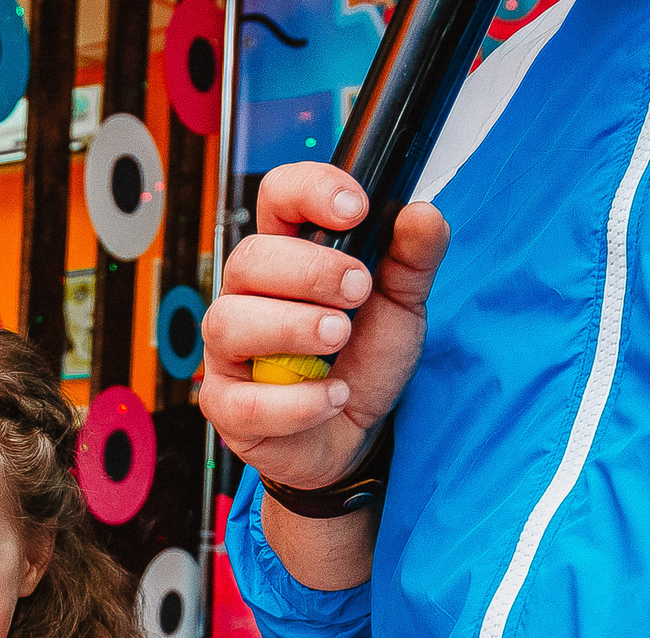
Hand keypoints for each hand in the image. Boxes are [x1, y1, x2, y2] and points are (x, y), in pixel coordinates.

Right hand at [198, 162, 451, 489]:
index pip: (277, 197)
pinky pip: (245, 400)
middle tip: (359, 291)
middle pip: (249, 258)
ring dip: (293, 328)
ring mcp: (228, 352)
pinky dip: (298, 400)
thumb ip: (414, 259)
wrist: (355, 435)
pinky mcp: (226, 406)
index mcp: (287, 255)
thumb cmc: (365, 360)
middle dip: (309, 270)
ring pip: (230, 322)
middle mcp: (246, 296)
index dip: (310, 191)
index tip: (355, 210)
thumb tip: (423, 214)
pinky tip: (335, 397)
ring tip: (340, 338)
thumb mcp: (401, 305)